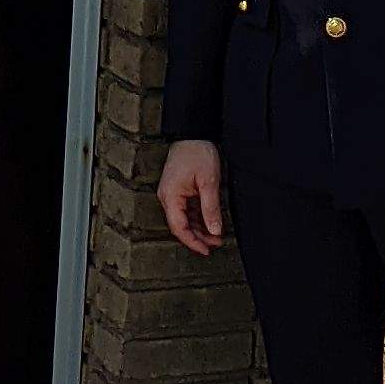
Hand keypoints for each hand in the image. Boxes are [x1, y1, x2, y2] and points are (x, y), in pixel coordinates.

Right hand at [159, 138, 226, 254]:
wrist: (193, 133)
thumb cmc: (197, 152)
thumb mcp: (209, 182)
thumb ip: (211, 209)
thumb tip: (214, 230)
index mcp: (171, 196)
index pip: (179, 227)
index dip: (193, 242)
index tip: (206, 250)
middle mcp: (168, 197)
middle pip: (181, 225)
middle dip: (199, 236)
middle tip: (216, 244)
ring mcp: (173, 193)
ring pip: (185, 218)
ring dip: (200, 228)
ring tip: (216, 235)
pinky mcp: (179, 189)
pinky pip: (187, 209)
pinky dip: (198, 217)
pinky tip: (210, 221)